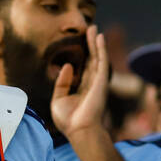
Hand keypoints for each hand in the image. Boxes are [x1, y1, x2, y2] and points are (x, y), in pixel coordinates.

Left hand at [50, 26, 108, 140]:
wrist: (79, 131)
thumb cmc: (69, 121)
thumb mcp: (59, 100)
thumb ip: (62, 82)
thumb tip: (68, 65)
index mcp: (82, 88)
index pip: (83, 68)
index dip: (83, 55)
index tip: (81, 42)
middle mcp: (92, 83)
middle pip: (92, 59)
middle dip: (91, 44)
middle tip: (90, 29)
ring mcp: (97, 81)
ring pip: (97, 57)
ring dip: (96, 43)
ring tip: (94, 29)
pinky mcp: (101, 81)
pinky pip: (101, 61)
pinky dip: (101, 48)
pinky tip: (99, 37)